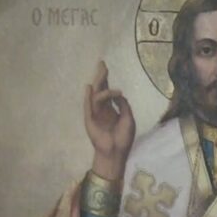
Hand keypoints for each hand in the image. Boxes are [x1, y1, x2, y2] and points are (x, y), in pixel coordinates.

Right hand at [84, 60, 135, 180]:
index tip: (105, 67)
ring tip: (103, 73)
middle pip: (99, 89)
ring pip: (95, 96)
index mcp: (110, 110)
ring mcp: (94, 114)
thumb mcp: (128, 119)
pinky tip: (89, 88)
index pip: (107, 91)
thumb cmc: (123, 138)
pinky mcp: (89, 120)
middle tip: (102, 63)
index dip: (106, 79)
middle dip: (100, 76)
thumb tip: (119, 95)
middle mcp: (101, 110)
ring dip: (99, 85)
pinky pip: (88, 107)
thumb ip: (124, 106)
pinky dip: (88, 98)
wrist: (116, 152)